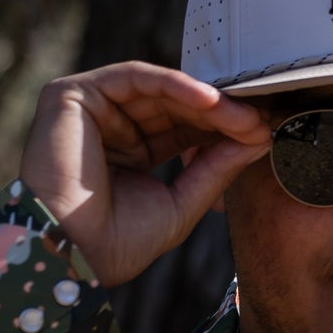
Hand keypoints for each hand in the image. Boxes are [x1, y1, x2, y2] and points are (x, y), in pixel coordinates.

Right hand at [19, 62, 271, 285]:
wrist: (70, 254)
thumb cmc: (115, 242)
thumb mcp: (181, 202)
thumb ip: (216, 168)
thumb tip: (259, 137)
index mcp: (131, 153)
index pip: (184, 129)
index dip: (224, 129)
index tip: (263, 133)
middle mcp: (110, 128)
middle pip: (175, 106)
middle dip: (222, 113)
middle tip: (260, 121)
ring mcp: (90, 109)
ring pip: (160, 90)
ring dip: (206, 100)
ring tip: (242, 116)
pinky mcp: (73, 94)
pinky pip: (134, 78)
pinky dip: (175, 85)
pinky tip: (210, 101)